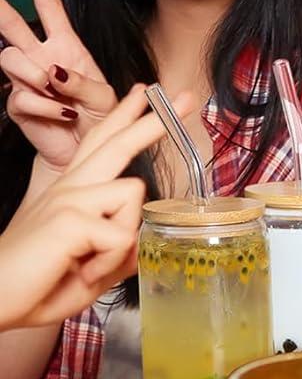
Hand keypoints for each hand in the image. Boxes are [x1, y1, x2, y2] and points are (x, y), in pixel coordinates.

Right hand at [0, 0, 118, 172]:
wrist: (88, 149)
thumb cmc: (101, 118)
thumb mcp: (105, 96)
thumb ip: (83, 82)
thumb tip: (55, 73)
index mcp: (67, 46)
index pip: (49, 6)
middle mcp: (43, 58)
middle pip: (13, 26)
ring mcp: (28, 80)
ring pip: (11, 59)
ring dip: (34, 75)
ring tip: (57, 93)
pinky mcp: (19, 104)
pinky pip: (20, 96)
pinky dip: (43, 106)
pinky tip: (60, 113)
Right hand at [0, 86, 166, 328]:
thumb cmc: (35, 286)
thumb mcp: (91, 268)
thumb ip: (120, 250)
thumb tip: (142, 240)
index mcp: (71, 193)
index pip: (100, 144)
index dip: (123, 117)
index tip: (142, 92)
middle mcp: (70, 188)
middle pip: (119, 143)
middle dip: (154, 121)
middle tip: (188, 97)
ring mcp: (69, 198)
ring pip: (133, 196)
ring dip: (122, 240)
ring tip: (90, 266)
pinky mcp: (69, 217)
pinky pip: (122, 235)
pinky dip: (110, 262)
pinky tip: (81, 272)